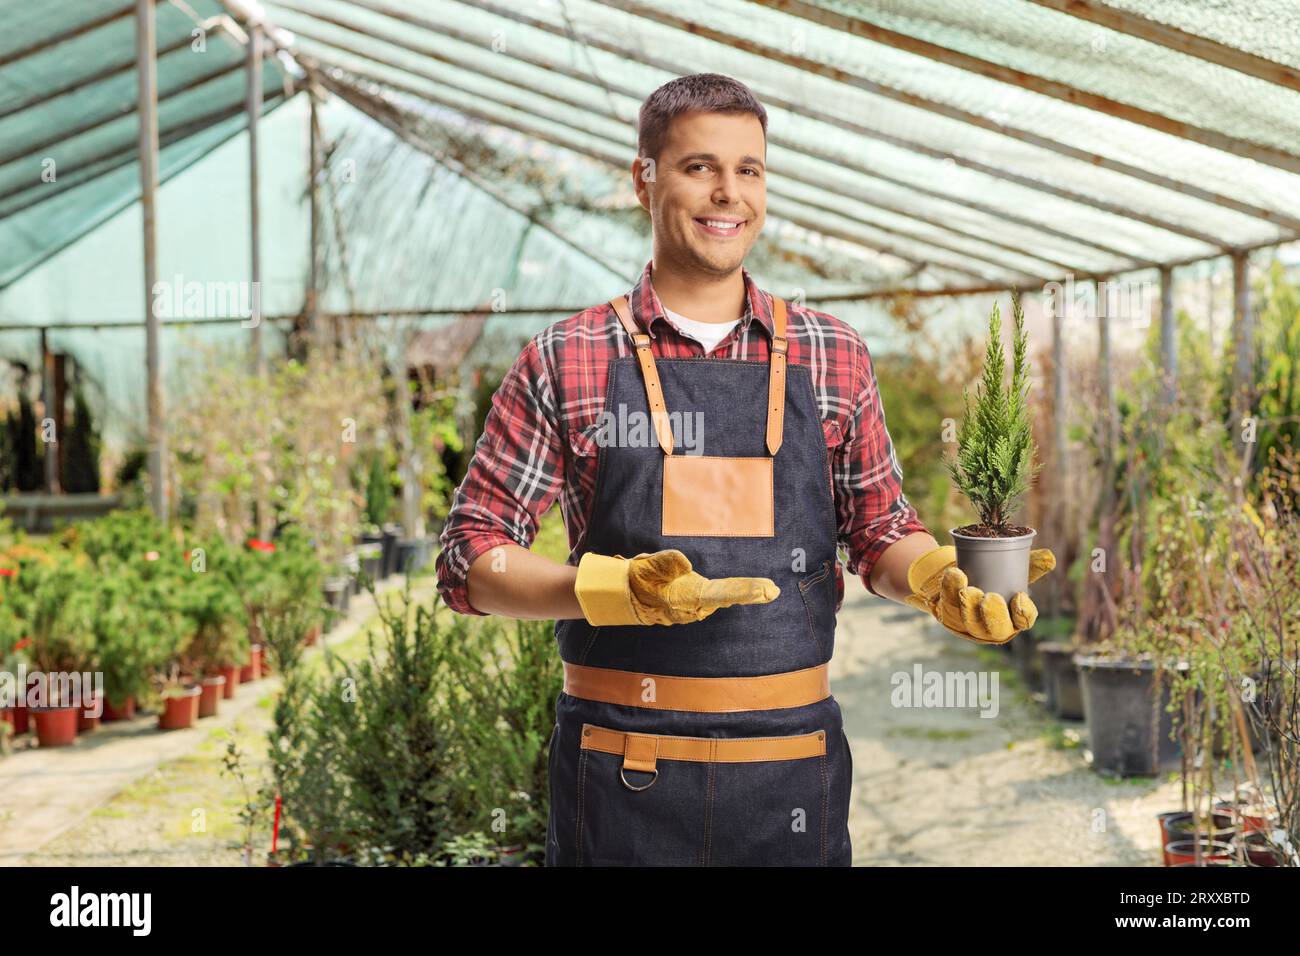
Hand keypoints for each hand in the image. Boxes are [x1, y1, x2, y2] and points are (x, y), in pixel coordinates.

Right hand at [574, 549, 779, 625]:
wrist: (625, 595)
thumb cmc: (637, 578)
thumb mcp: (646, 567)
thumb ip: (665, 562)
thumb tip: (684, 562)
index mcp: (686, 597)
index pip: (720, 593)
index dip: (743, 591)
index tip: (764, 591)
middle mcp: (695, 606)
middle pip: (728, 597)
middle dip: (751, 594)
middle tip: (774, 591)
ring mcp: (695, 606)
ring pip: (724, 597)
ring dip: (745, 593)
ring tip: (768, 590)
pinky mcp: (694, 602)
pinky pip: (718, 596)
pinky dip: (735, 593)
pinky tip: (750, 592)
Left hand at [904, 546, 1055, 644]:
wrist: (960, 573)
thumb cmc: (993, 577)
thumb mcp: (1012, 569)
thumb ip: (1031, 564)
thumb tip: (1049, 558)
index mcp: (1013, 618)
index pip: (1023, 621)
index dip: (1023, 613)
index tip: (1019, 596)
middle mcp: (992, 627)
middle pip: (996, 629)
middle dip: (994, 616)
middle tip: (990, 597)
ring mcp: (969, 625)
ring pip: (969, 622)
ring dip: (969, 606)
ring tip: (970, 589)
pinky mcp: (949, 616)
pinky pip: (948, 605)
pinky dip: (950, 588)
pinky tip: (954, 574)